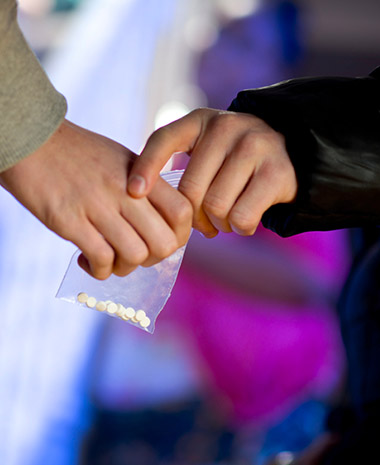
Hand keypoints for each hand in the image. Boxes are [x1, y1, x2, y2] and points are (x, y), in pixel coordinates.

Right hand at [0, 120, 191, 278]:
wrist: (33, 138)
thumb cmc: (80, 154)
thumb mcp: (122, 159)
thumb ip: (145, 187)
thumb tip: (161, 223)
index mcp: (142, 174)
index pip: (182, 211)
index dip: (180, 235)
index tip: (162, 240)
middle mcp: (126, 190)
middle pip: (164, 243)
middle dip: (153, 259)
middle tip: (135, 255)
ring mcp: (98, 205)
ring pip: (135, 255)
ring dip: (125, 268)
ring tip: (109, 260)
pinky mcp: (70, 220)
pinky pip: (101, 259)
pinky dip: (99, 270)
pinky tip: (87, 261)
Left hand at [127, 108, 296, 236]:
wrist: (291, 152)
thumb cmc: (234, 161)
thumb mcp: (206, 150)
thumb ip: (181, 164)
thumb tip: (142, 198)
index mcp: (201, 120)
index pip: (164, 140)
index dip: (145, 167)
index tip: (133, 192)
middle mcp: (227, 127)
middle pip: (191, 190)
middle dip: (194, 217)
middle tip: (202, 225)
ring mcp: (254, 146)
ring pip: (216, 207)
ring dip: (218, 225)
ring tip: (223, 221)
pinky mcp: (276, 172)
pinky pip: (242, 217)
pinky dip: (239, 228)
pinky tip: (243, 221)